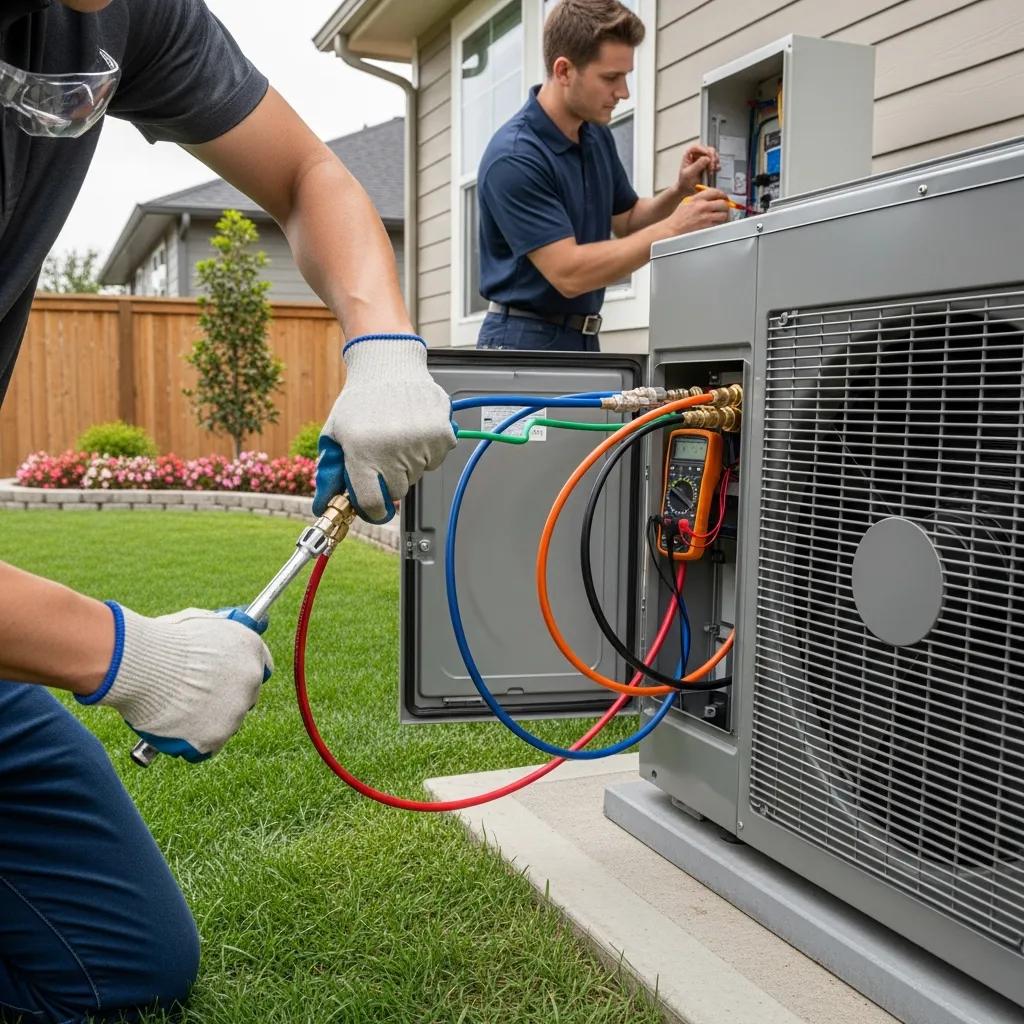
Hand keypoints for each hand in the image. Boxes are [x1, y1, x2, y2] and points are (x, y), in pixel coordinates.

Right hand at [77, 603, 272, 762]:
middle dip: (224, 699)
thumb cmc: (162, 639)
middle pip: (245, 698)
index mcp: (252, 649)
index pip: (260, 668)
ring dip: (206, 720)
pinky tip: (173, 729)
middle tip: (195, 696)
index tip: (226, 680)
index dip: (241, 674)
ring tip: (175, 709)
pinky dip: (191, 742)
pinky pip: (206, 746)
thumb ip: (219, 634)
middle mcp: (251, 681)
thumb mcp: (200, 622)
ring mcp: (235, 712)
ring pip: (226, 723)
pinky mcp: (215, 738)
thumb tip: (220, 639)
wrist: (140, 664)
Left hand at [314, 334, 456, 522]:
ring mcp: (420, 443)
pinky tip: (413, 430)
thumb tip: (325, 506)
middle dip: (388, 479)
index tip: (373, 505)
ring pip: (417, 476)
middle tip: (382, 453)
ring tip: (397, 436)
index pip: (373, 504)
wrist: (388, 364)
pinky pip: (435, 461)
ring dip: (407, 464)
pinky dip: (427, 451)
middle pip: (397, 491)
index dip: (372, 508)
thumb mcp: (334, 434)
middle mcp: (393, 449)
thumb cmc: (360, 400)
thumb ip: (329, 473)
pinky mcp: (442, 435)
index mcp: (362, 452)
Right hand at [666, 187, 730, 235]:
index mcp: (697, 199)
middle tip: (725, 208)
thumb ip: (698, 198)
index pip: (715, 192)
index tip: (724, 197)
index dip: (722, 194)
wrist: (673, 229)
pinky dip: (719, 224)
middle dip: (726, 206)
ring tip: (720, 217)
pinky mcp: (706, 227)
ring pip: (723, 214)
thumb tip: (709, 197)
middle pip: (722, 203)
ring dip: (724, 216)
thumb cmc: (678, 218)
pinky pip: (719, 224)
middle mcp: (702, 206)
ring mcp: (705, 217)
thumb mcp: (687, 202)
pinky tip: (716, 224)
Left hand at [677, 144, 719, 195]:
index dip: (702, 149)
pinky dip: (716, 165)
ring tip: (711, 170)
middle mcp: (696, 156)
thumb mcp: (689, 174)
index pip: (695, 147)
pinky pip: (715, 162)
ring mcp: (703, 160)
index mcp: (688, 156)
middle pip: (707, 149)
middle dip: (711, 156)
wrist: (688, 191)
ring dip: (714, 161)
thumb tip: (706, 158)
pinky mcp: (709, 165)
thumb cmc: (685, 183)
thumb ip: (697, 165)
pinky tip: (714, 170)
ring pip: (713, 154)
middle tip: (711, 165)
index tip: (706, 154)